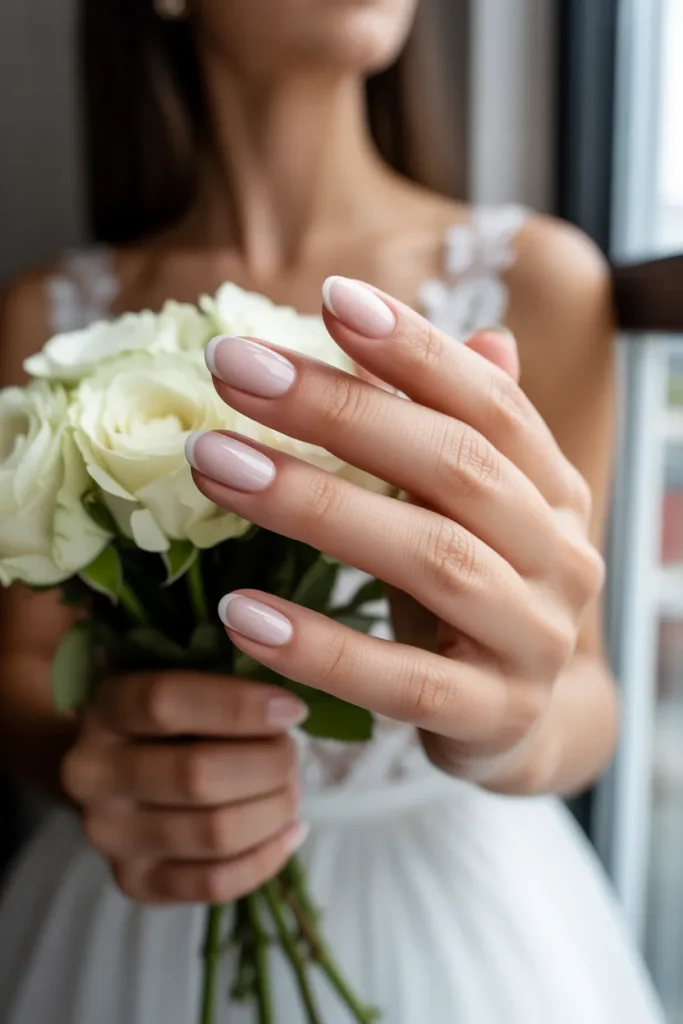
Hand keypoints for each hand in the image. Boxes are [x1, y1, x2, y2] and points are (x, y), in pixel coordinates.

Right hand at [61, 671, 307, 902]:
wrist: (133, 762)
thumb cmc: (185, 707)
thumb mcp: (191, 665)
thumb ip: (226, 652)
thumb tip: (277, 628)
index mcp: (105, 705)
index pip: (163, 702)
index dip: (237, 706)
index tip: (291, 707)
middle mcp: (91, 772)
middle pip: (196, 775)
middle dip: (267, 763)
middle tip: (292, 750)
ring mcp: (109, 834)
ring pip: (213, 833)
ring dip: (272, 809)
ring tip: (291, 787)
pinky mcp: (134, 881)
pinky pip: (214, 884)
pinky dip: (266, 857)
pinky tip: (289, 829)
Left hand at [186, 277, 604, 790]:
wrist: (523, 722)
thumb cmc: (477, 596)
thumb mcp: (469, 510)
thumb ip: (455, 427)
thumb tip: (451, 325)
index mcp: (554, 492)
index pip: (493, 406)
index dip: (418, 350)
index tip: (331, 297)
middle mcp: (560, 557)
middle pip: (456, 467)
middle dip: (341, 410)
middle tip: (234, 367)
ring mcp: (532, 640)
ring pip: (430, 560)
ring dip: (314, 506)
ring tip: (214, 464)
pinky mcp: (491, 716)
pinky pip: (401, 680)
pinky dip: (320, 647)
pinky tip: (240, 614)